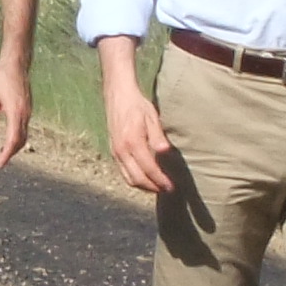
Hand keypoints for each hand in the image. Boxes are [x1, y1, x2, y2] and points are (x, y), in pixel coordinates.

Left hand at [0, 56, 31, 170]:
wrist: (16, 64)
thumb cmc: (0, 79)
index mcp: (15, 113)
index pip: (13, 141)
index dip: (5, 155)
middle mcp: (25, 115)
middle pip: (20, 142)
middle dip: (8, 155)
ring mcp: (28, 112)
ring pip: (23, 137)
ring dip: (13, 148)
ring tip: (0, 155)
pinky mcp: (27, 109)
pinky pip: (23, 129)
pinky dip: (16, 139)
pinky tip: (7, 141)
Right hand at [105, 80, 178, 196]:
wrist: (117, 95)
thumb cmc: (137, 105)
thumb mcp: (151, 118)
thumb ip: (157, 137)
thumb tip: (166, 153)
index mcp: (132, 142)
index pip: (149, 169)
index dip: (161, 180)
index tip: (172, 186)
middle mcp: (122, 150)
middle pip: (137, 179)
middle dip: (153, 187)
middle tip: (167, 189)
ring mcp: (116, 152)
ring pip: (129, 178)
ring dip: (144, 186)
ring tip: (158, 187)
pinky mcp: (113, 151)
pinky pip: (124, 172)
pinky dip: (135, 179)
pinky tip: (146, 177)